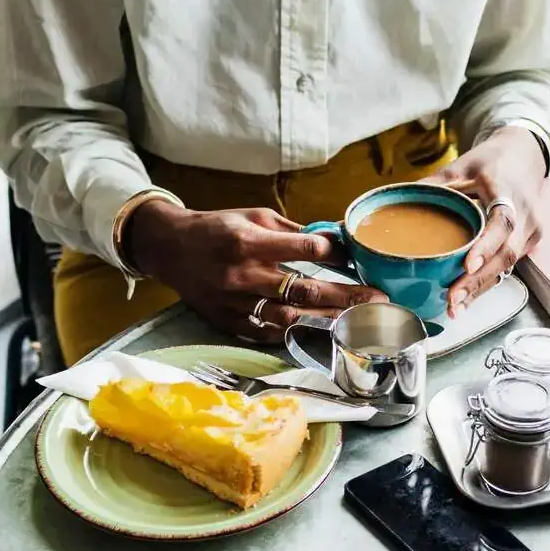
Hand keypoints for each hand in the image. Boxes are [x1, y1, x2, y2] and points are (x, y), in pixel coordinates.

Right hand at [123, 201, 383, 341]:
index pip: (304, 249)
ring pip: (291, 317)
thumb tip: (336, 239)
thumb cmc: (218, 228)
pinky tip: (323, 334)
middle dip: (346, 296)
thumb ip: (294, 232)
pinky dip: (298, 334)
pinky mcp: (229, 323)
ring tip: (359, 322)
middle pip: (305, 289)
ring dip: (328, 321)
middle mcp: (243, 274)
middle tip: (379, 301)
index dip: (335, 255)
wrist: (171, 248)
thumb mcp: (255, 216)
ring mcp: (235, 303)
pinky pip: (269, 334)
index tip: (359, 260)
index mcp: (250, 241)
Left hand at [426, 127, 546, 315]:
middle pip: (506, 254)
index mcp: (509, 191)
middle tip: (452, 299)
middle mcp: (526, 215)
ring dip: (481, 288)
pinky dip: (486, 282)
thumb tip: (398, 202)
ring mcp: (531, 232)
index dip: (486, 246)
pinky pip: (507, 266)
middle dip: (479, 281)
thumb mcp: (461, 166)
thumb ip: (434, 185)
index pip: (503, 222)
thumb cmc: (492, 161)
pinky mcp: (528, 243)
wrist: (525, 156)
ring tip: (455, 307)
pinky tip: (466, 298)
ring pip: (507, 266)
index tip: (467, 266)